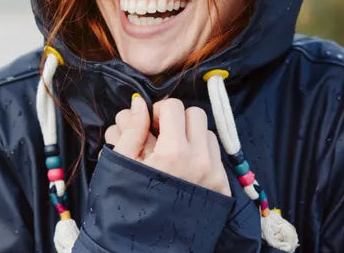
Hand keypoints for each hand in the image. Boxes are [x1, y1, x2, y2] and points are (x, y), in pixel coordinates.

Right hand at [104, 95, 229, 195]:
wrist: (146, 247)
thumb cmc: (127, 204)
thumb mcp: (121, 164)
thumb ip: (132, 129)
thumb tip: (139, 104)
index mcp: (173, 153)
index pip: (174, 107)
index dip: (158, 111)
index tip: (149, 124)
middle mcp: (200, 161)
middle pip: (195, 114)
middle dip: (177, 119)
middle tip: (161, 135)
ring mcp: (214, 175)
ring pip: (208, 134)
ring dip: (191, 136)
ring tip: (173, 153)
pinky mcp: (222, 188)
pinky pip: (216, 156)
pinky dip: (202, 154)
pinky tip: (185, 168)